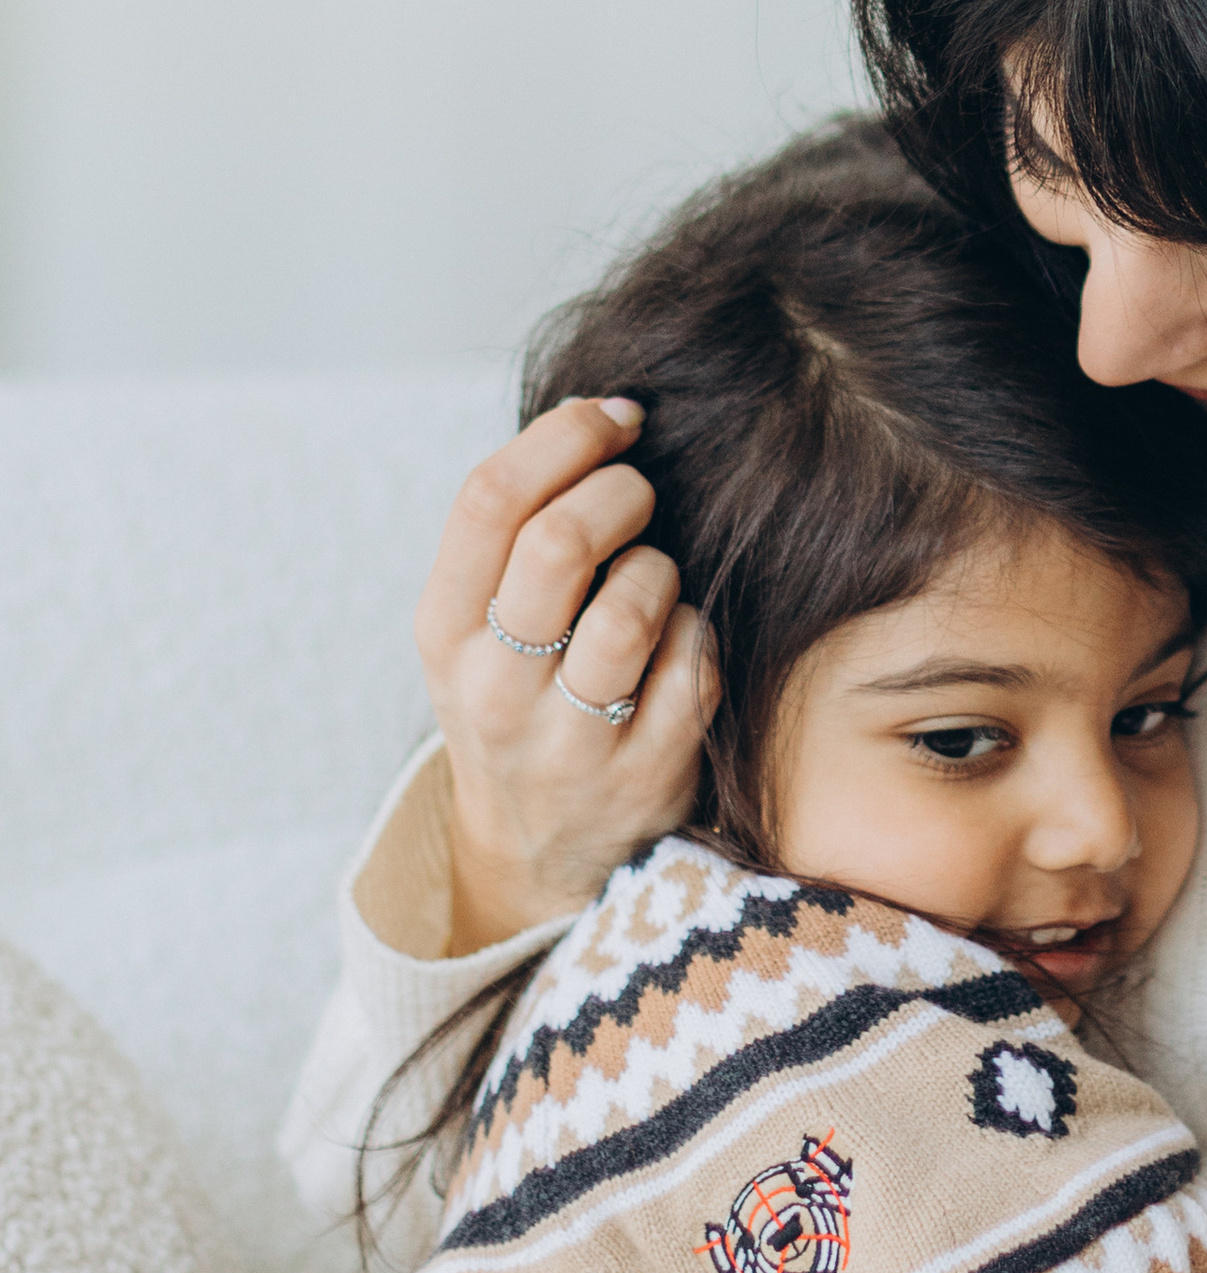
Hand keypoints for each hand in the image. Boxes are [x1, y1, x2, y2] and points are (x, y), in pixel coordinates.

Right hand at [414, 398, 716, 951]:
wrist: (539, 858)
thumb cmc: (520, 701)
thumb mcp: (478, 632)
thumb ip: (515, 539)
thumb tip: (603, 414)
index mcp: (443, 633)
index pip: (488, 500)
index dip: (565, 436)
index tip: (616, 418)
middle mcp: (494, 690)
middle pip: (559, 540)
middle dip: (622, 490)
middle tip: (642, 493)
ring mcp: (570, 742)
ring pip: (635, 604)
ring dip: (661, 568)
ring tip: (653, 579)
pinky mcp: (647, 774)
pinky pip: (695, 662)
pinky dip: (697, 634)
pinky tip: (679, 645)